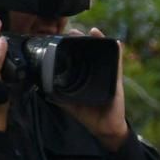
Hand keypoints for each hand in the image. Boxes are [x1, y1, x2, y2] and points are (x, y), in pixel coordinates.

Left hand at [58, 29, 129, 149]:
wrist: (104, 128)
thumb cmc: (89, 116)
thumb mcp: (69, 104)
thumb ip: (57, 97)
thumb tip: (42, 90)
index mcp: (84, 78)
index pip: (77, 59)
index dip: (71, 48)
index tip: (64, 38)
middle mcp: (96, 74)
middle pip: (90, 53)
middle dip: (82, 40)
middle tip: (73, 32)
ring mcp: (107, 76)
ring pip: (104, 54)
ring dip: (100, 41)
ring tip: (93, 31)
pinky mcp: (116, 81)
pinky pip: (117, 63)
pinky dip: (117, 52)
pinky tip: (115, 42)